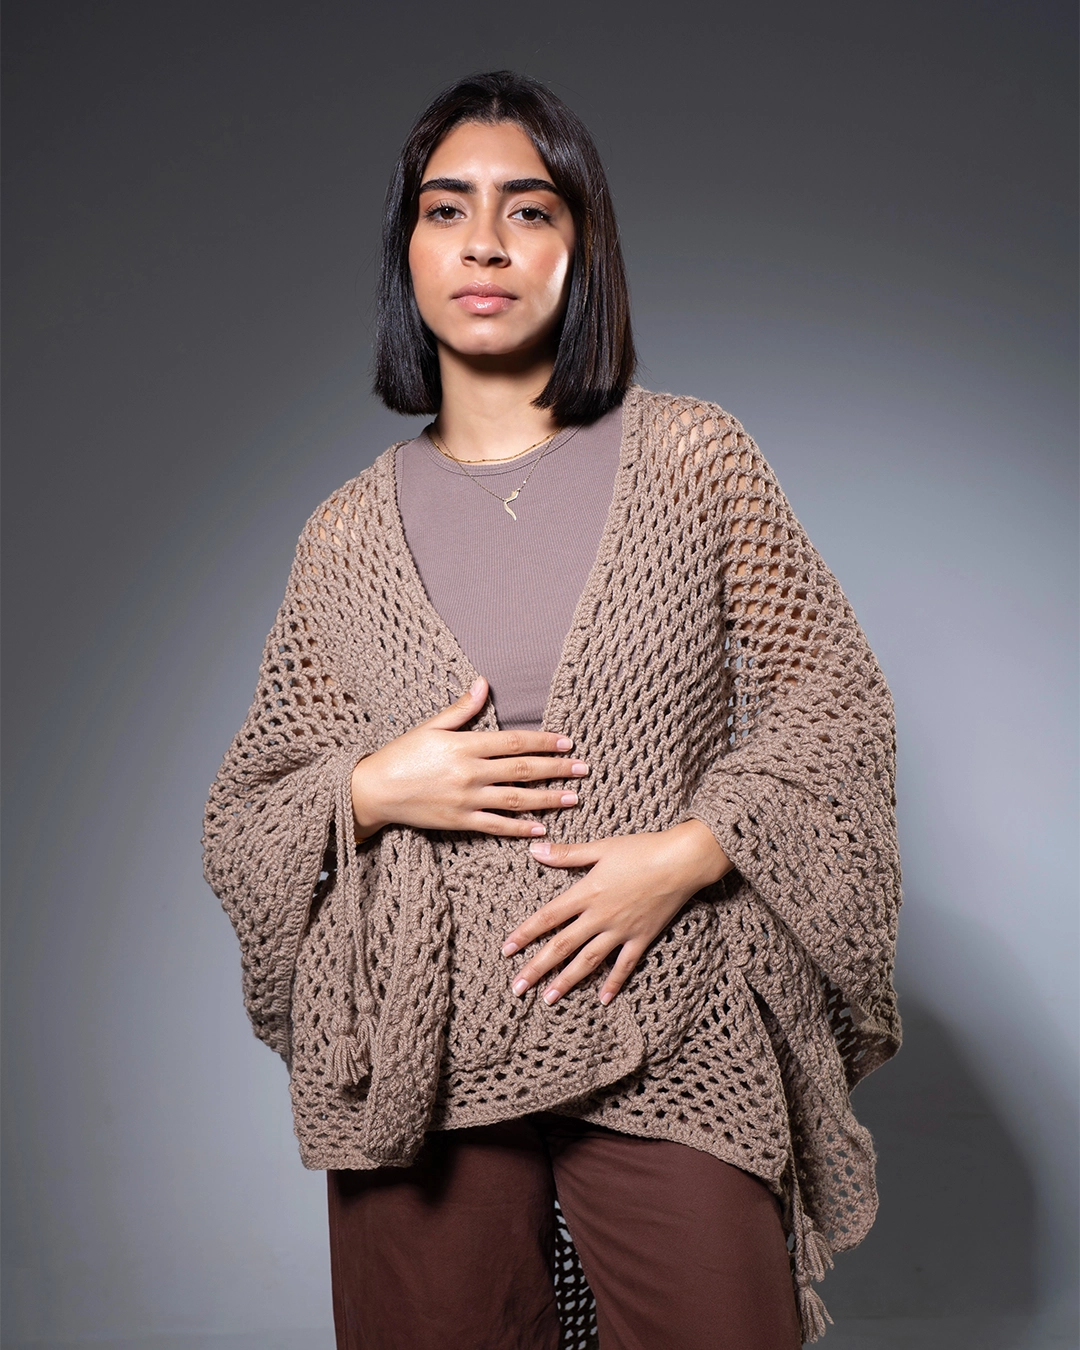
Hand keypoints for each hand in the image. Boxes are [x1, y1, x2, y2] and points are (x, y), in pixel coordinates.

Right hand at [350, 676, 588, 840]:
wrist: (374, 790)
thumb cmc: (402, 754)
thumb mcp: (430, 726)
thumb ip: (461, 709)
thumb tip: (484, 683)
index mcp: (465, 745)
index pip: (514, 742)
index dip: (544, 742)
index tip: (567, 742)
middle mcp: (470, 773)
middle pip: (523, 770)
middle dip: (557, 769)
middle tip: (583, 769)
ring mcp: (467, 800)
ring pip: (517, 799)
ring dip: (548, 799)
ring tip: (573, 798)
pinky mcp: (460, 821)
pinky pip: (496, 826)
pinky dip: (519, 828)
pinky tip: (541, 828)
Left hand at [501, 819, 732, 1004]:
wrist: (681, 861)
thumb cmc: (641, 849)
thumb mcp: (601, 847)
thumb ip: (567, 854)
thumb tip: (535, 850)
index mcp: (586, 892)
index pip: (547, 918)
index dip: (525, 934)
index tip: (506, 950)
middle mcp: (600, 916)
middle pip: (561, 946)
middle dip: (537, 968)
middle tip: (516, 988)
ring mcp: (621, 930)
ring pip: (588, 962)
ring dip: (566, 981)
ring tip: (547, 999)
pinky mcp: (642, 938)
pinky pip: (625, 966)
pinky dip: (613, 983)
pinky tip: (602, 999)